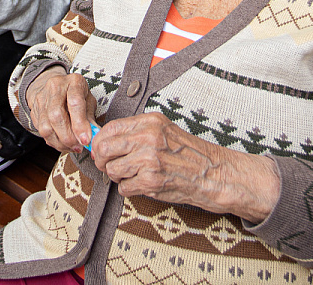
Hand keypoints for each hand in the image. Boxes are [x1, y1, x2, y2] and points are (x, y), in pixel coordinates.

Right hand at [25, 68, 96, 153]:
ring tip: (71, 147)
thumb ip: (90, 118)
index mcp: (74, 82)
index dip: (80, 124)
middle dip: (68, 137)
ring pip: (46, 126)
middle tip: (78, 147)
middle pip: (56, 116)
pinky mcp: (34, 110)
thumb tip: (93, 137)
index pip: (75, 103)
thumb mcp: (88, 100)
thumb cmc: (76, 94)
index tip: (85, 140)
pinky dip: (52, 141)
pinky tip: (61, 143)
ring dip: (59, 142)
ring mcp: (42, 98)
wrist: (55, 86)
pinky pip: (40, 130)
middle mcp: (55, 87)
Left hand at [92, 112, 279, 222]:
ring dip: (118, 176)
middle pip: (104, 149)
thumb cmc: (189, 154)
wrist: (213, 173)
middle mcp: (148, 138)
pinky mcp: (151, 181)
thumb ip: (137, 132)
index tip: (100, 149)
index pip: (109, 128)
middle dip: (101, 160)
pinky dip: (130, 189)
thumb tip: (105, 138)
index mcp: (150, 122)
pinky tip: (144, 185)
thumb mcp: (164, 130)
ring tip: (133, 175)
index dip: (99, 141)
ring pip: (112, 170)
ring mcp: (149, 160)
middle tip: (107, 166)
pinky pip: (124, 187)